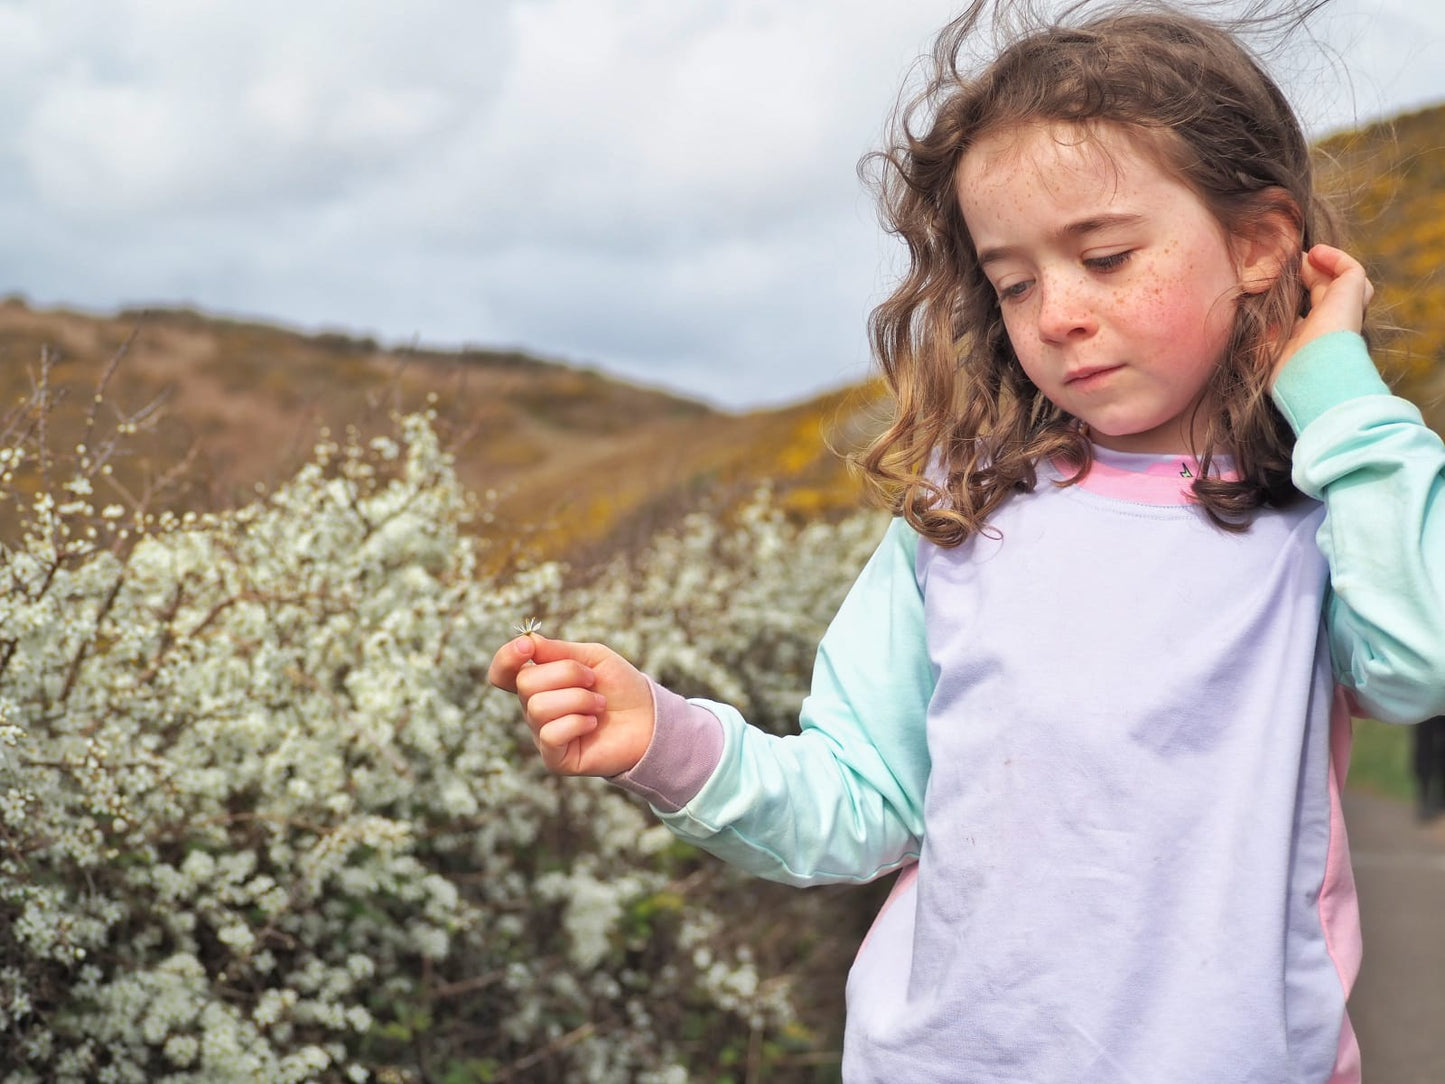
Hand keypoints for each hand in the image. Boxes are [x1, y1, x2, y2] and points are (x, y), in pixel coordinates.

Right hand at [488, 634, 654, 776]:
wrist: (649, 719)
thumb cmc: (620, 686)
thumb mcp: (592, 657)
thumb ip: (558, 651)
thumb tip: (528, 642)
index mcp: (539, 682)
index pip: (503, 672)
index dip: (506, 657)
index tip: (527, 646)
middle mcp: (534, 708)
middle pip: (525, 683)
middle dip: (566, 674)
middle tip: (592, 681)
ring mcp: (542, 734)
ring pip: (539, 707)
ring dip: (578, 699)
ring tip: (599, 705)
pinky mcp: (555, 758)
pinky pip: (551, 734)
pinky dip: (578, 722)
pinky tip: (593, 724)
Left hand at [1273, 244, 1374, 383]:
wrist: (1310, 377)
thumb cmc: (1282, 370)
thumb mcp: (1261, 348)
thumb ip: (1259, 327)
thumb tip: (1250, 306)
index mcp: (1308, 340)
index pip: (1304, 312)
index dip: (1292, 295)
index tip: (1271, 283)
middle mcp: (1329, 326)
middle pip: (1322, 293)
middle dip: (1306, 276)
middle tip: (1286, 263)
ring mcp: (1343, 312)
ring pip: (1344, 282)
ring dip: (1323, 267)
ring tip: (1303, 257)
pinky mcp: (1353, 297)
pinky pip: (1352, 271)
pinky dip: (1336, 258)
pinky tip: (1315, 253)